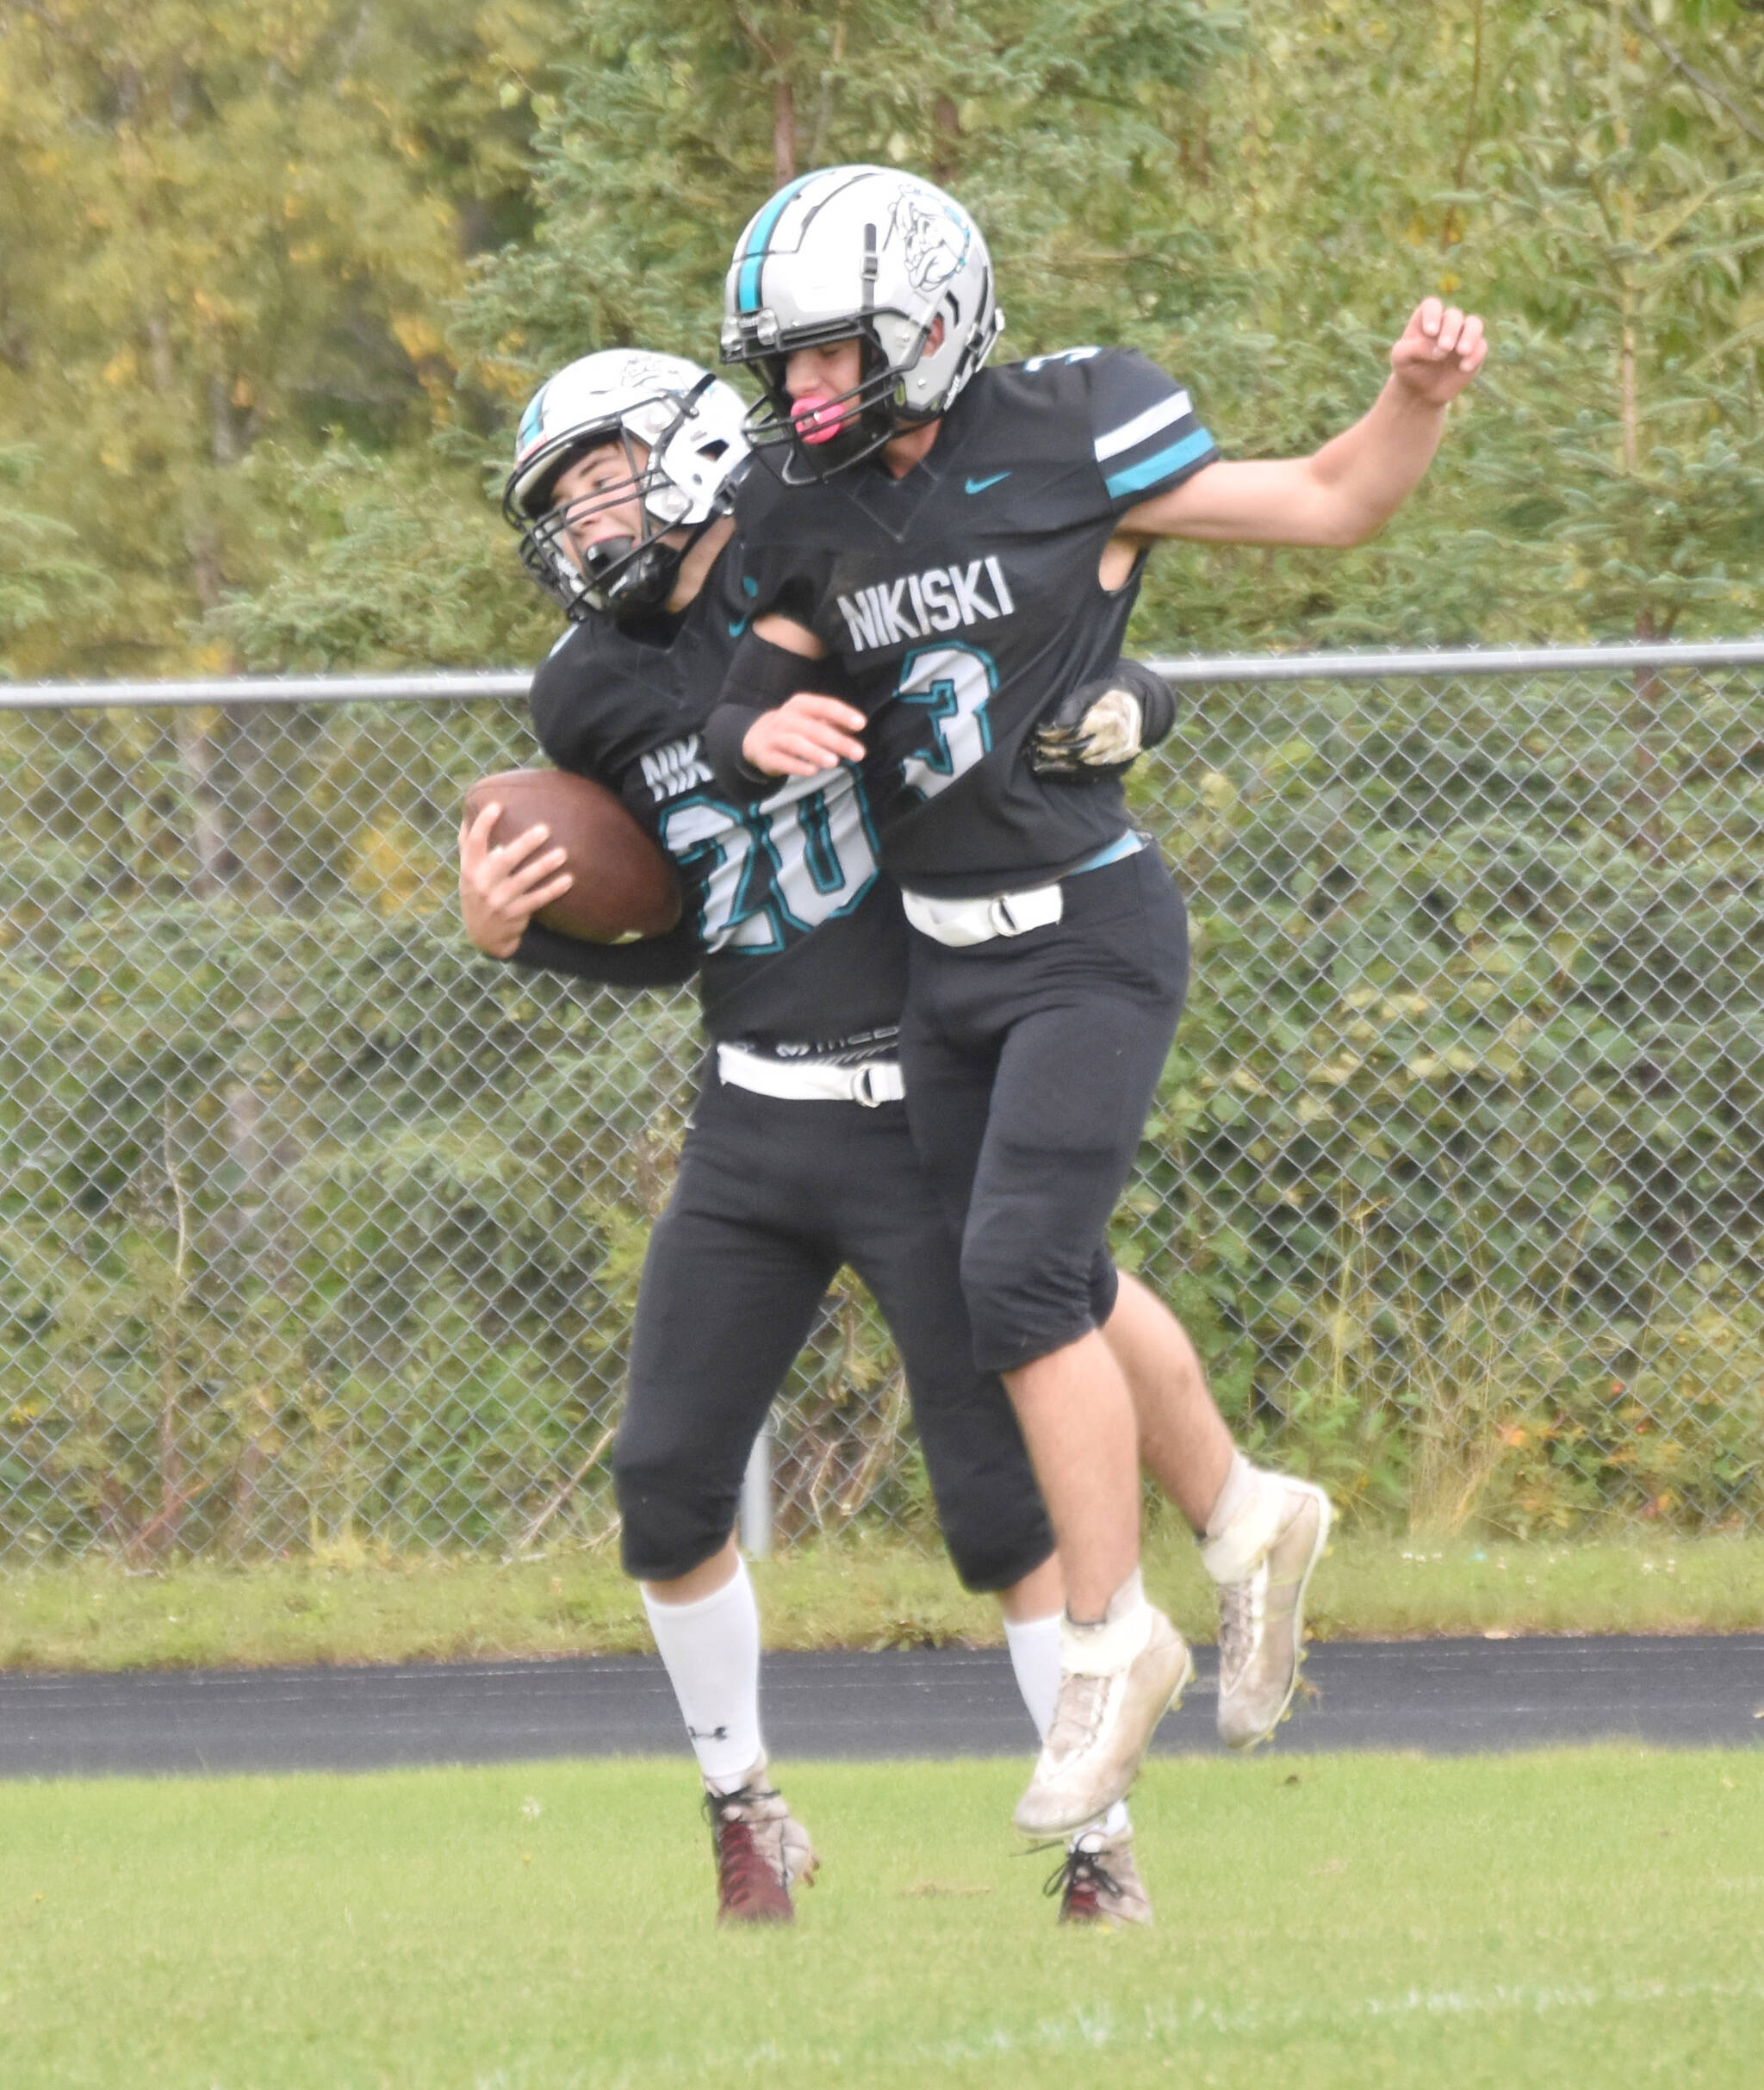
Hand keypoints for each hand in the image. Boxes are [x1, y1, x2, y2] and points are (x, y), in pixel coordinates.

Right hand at [457, 802, 572, 956]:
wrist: (482, 934)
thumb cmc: (478, 891)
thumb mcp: (468, 871)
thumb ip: (469, 844)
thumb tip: (469, 810)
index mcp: (470, 868)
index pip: (473, 843)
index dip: (483, 824)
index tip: (497, 805)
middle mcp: (482, 884)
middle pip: (504, 860)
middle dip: (524, 845)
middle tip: (545, 828)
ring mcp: (499, 900)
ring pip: (524, 881)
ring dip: (544, 866)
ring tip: (563, 853)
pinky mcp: (515, 914)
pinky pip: (537, 900)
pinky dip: (553, 890)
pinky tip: (568, 879)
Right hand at [742, 692, 867, 777]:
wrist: (756, 738)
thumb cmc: (795, 728)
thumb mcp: (811, 719)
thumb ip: (833, 722)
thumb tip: (858, 725)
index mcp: (800, 705)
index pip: (824, 706)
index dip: (842, 714)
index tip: (861, 724)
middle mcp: (786, 718)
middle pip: (814, 728)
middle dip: (838, 741)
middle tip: (859, 753)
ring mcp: (774, 736)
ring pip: (796, 743)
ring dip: (815, 752)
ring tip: (834, 762)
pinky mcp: (766, 756)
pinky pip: (782, 760)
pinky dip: (797, 766)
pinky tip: (813, 771)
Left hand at [1030, 662, 1174, 779]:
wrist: (1138, 708)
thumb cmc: (1108, 697)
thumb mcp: (1093, 691)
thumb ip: (1075, 705)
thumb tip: (1058, 725)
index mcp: (1108, 718)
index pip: (1074, 731)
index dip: (1053, 734)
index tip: (1038, 733)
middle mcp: (1114, 738)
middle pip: (1077, 749)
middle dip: (1053, 750)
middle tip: (1036, 747)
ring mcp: (1117, 753)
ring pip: (1083, 763)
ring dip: (1060, 763)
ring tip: (1042, 759)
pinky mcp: (1117, 763)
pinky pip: (1092, 771)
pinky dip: (1072, 770)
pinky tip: (1057, 767)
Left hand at [1389, 297, 1486, 407]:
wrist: (1420, 390)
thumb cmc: (1408, 368)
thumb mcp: (1401, 358)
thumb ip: (1415, 348)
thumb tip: (1440, 349)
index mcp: (1425, 318)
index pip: (1432, 305)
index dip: (1433, 314)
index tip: (1430, 332)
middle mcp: (1446, 322)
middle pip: (1454, 315)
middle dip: (1450, 330)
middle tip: (1445, 347)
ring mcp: (1463, 335)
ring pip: (1474, 324)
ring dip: (1470, 335)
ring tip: (1462, 351)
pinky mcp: (1475, 350)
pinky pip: (1481, 346)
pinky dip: (1475, 354)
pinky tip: (1464, 368)